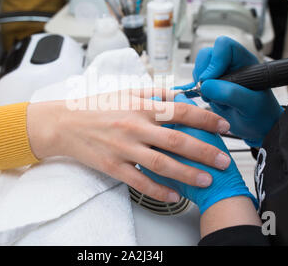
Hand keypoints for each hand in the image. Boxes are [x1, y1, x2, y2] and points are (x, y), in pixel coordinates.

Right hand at [26, 88, 231, 202]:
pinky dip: (158, 190)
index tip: (223, 127)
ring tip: (207, 179)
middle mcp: (134, 127)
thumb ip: (155, 93)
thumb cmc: (96, 107)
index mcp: (140, 106)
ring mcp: (123, 149)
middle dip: (204, 151)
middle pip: (176, 141)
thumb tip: (180, 96)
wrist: (64, 123)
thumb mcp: (126, 92)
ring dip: (187, 173)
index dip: (205, 120)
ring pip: (161, 164)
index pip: (180, 112)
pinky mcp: (113, 166)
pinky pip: (139, 181)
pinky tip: (174, 195)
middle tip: (223, 160)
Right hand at [193, 36, 282, 146]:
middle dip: (203, 73)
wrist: (256, 129)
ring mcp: (219, 75)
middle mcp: (231, 65)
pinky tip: (204, 98)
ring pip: (199, 67)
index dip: (215, 61)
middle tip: (208, 91)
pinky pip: (195, 79)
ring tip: (211, 98)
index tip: (211, 80)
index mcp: (245, 63)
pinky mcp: (210, 85)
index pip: (225, 46)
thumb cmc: (261, 116)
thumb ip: (230, 94)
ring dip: (199, 83)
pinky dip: (194, 89)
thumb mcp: (250, 106)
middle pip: (207, 55)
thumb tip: (206, 85)